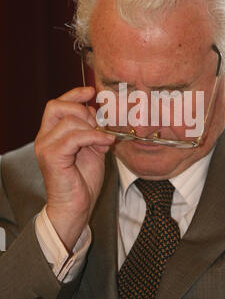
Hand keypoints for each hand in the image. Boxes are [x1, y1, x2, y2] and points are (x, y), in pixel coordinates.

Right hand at [34, 87, 114, 251]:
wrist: (75, 207)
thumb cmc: (83, 180)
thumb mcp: (91, 149)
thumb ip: (92, 131)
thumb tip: (99, 115)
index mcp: (52, 134)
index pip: (57, 104)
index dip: (74, 94)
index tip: (92, 91)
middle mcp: (44, 138)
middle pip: (58, 106)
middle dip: (83, 111)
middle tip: (98, 126)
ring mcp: (46, 146)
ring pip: (70, 121)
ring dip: (93, 128)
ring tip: (104, 142)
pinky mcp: (52, 156)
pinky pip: (75, 136)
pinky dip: (93, 137)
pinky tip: (104, 144)